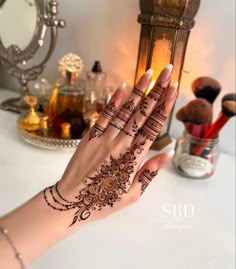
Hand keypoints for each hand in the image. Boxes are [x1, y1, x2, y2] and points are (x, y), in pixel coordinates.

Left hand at [44, 64, 177, 226]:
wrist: (70, 201)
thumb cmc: (103, 201)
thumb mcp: (132, 195)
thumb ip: (149, 173)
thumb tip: (166, 154)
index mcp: (133, 158)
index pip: (153, 127)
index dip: (164, 106)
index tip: (173, 89)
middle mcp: (120, 143)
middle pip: (142, 113)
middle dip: (157, 90)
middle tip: (167, 71)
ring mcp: (104, 138)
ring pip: (125, 110)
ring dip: (138, 90)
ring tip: (148, 73)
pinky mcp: (90, 136)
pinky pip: (104, 115)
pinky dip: (113, 100)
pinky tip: (122, 86)